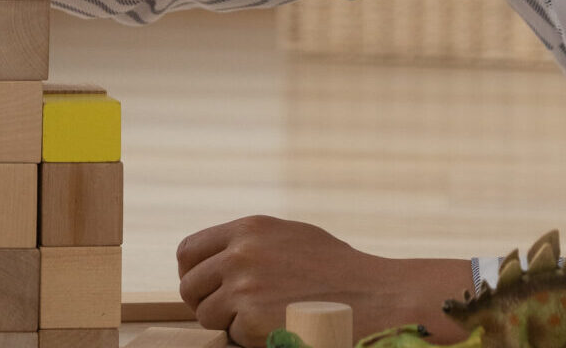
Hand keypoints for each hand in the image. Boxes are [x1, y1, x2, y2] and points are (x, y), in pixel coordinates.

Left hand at [176, 216, 472, 347]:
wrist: (376, 297)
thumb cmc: (339, 271)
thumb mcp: (292, 238)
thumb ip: (253, 242)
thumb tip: (219, 257)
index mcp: (248, 229)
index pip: (189, 251)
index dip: (192, 273)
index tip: (204, 287)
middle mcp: (240, 254)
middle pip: (190, 286)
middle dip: (204, 303)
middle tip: (228, 313)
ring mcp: (243, 287)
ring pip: (206, 315)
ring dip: (228, 324)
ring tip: (264, 319)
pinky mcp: (250, 320)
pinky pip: (231, 335)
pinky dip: (250, 338)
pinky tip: (280, 327)